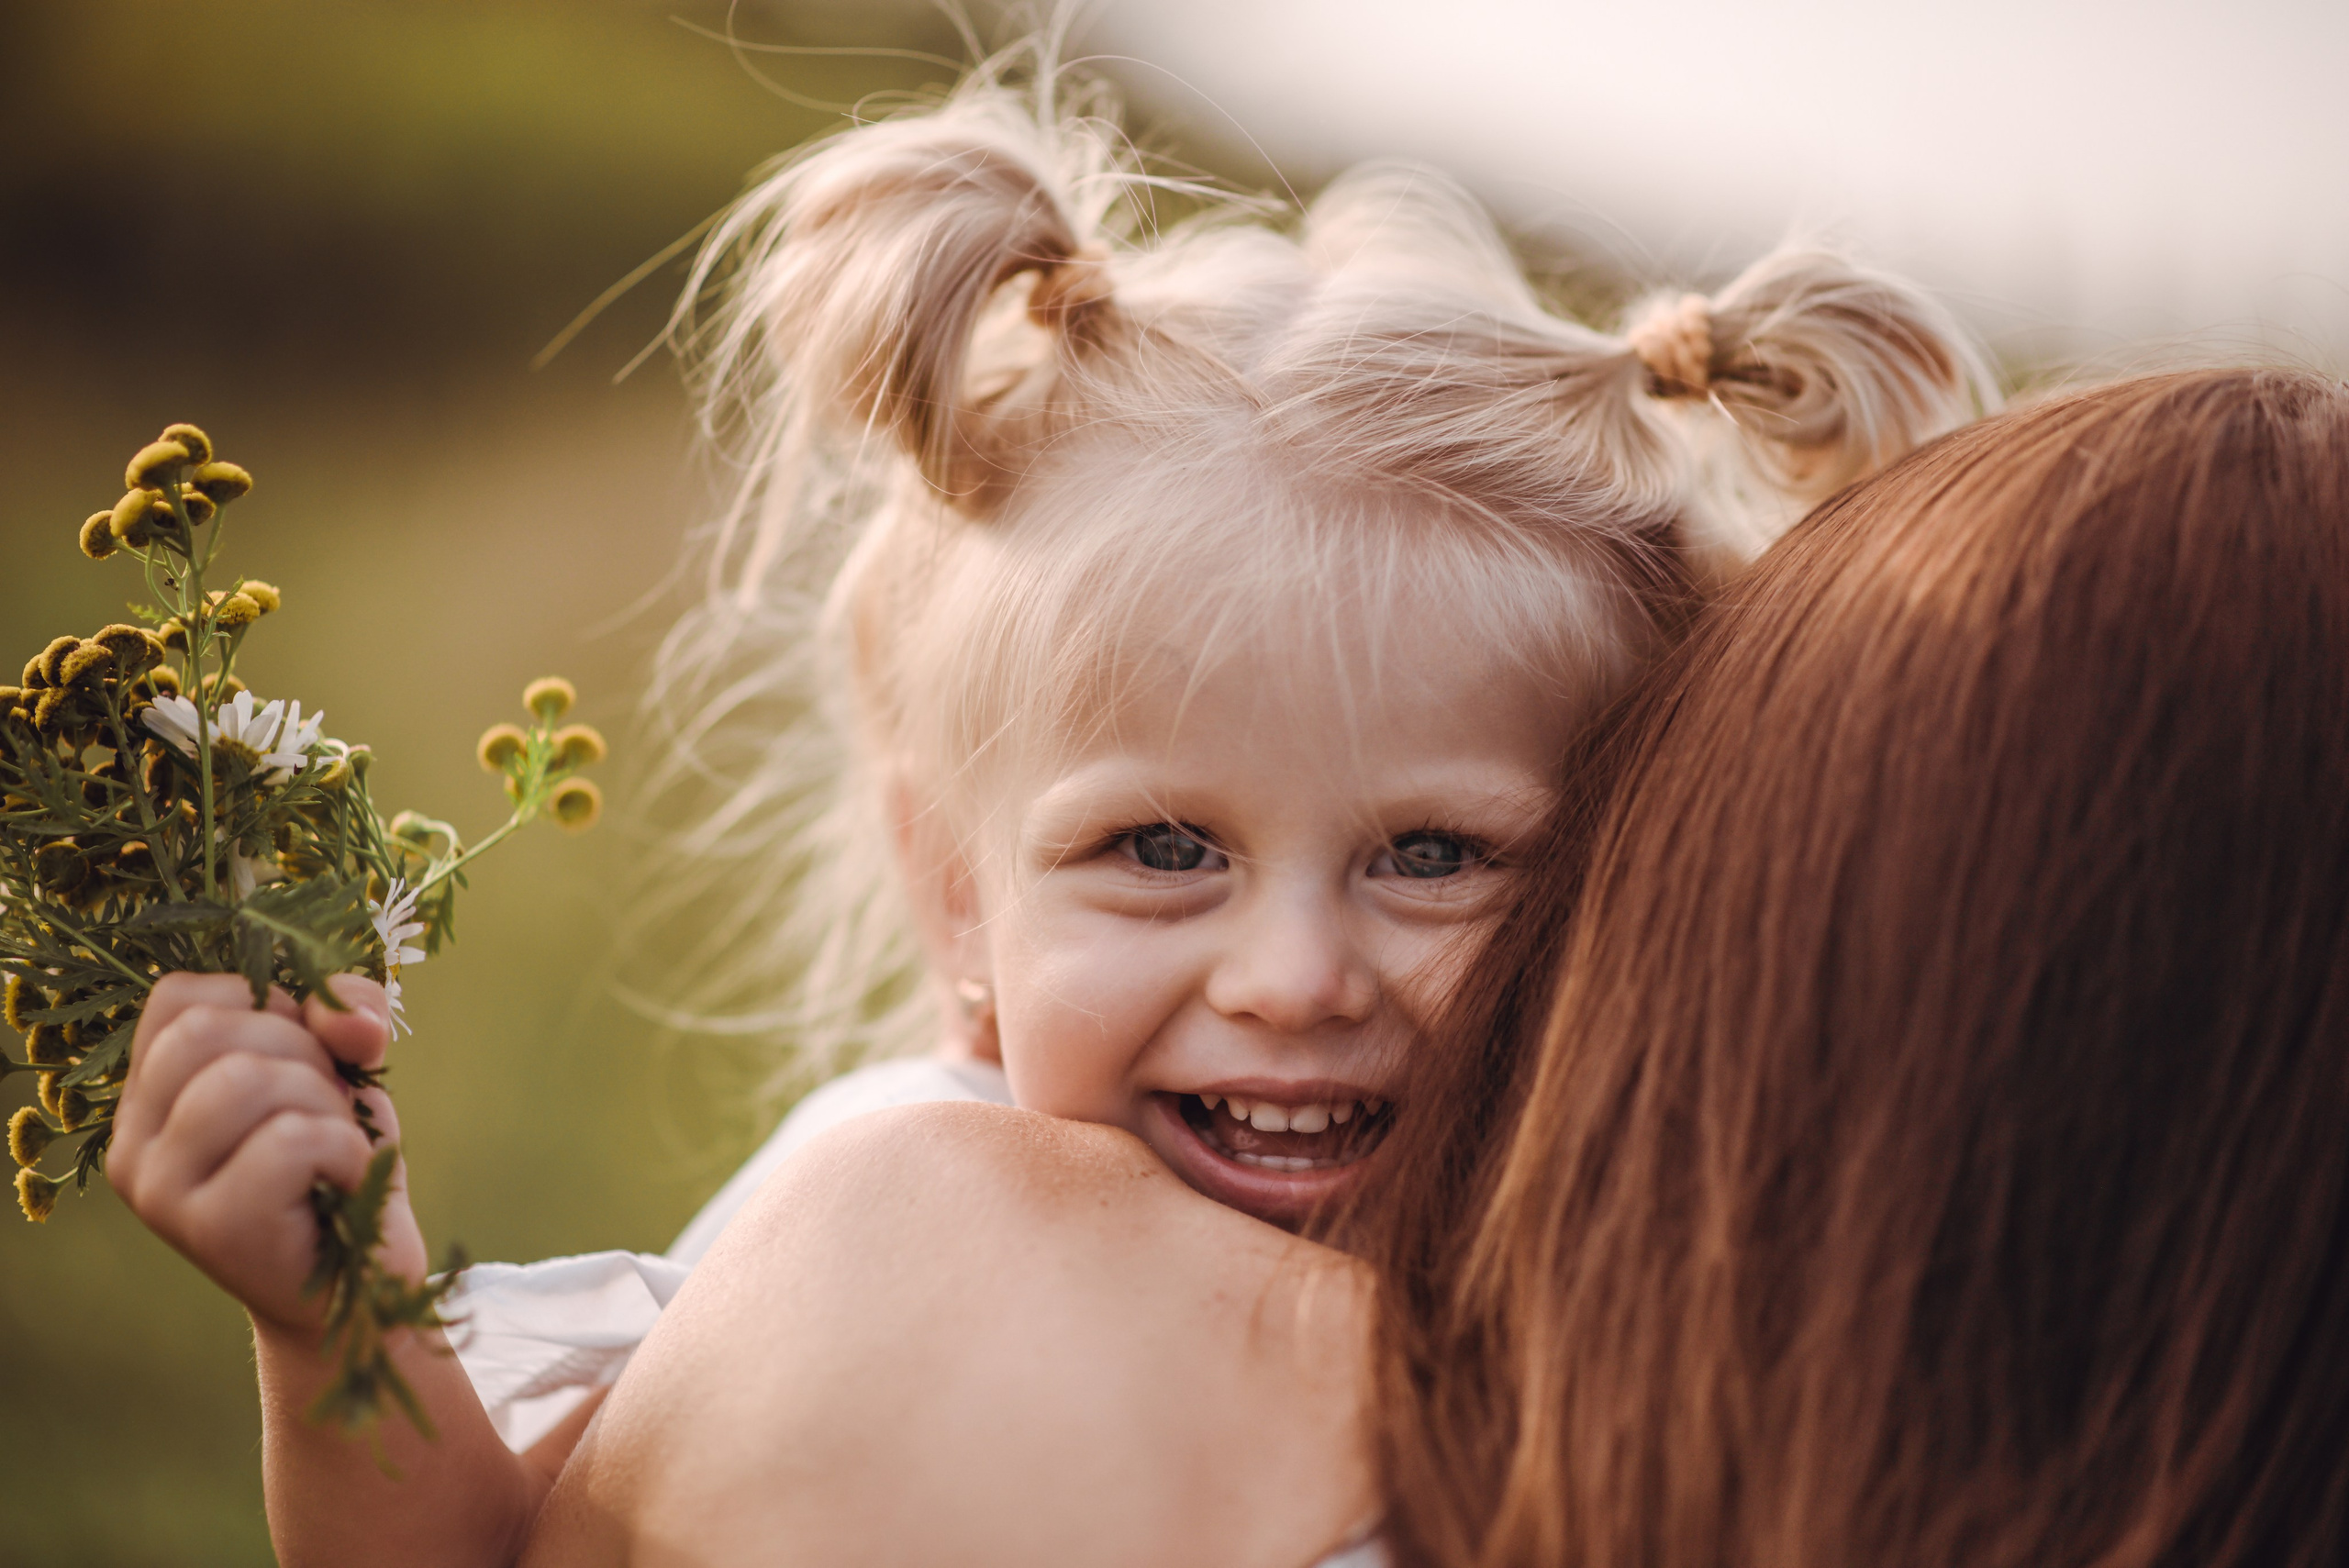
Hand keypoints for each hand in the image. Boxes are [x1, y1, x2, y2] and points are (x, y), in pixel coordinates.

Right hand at [109, 973, 426, 1338]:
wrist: (358, 1288)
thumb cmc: (337, 1168)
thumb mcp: (340, 1070)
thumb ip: (339, 1018)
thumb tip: (351, 1019)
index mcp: (147, 1099)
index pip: (180, 996)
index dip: (268, 1003)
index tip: (305, 1055)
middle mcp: (133, 1145)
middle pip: (209, 1029)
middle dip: (302, 1052)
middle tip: (326, 1113)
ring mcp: (161, 1191)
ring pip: (249, 1079)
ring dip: (325, 1104)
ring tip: (332, 1150)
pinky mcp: (211, 1228)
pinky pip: (292, 1140)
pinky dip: (346, 1149)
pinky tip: (341, 1184)